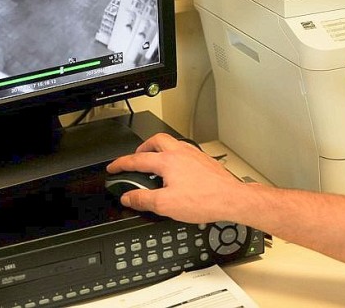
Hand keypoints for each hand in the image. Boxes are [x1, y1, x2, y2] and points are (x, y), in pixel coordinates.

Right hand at [106, 133, 247, 223]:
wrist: (231, 198)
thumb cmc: (204, 200)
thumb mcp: (166, 204)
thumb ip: (143, 200)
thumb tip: (129, 198)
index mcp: (168, 161)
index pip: (138, 160)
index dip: (121, 164)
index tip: (113, 167)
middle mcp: (181, 153)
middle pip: (156, 140)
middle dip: (143, 147)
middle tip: (136, 157)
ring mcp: (194, 154)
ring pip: (172, 143)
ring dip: (159, 149)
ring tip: (154, 161)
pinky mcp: (204, 160)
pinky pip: (184, 151)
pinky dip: (174, 155)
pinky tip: (177, 168)